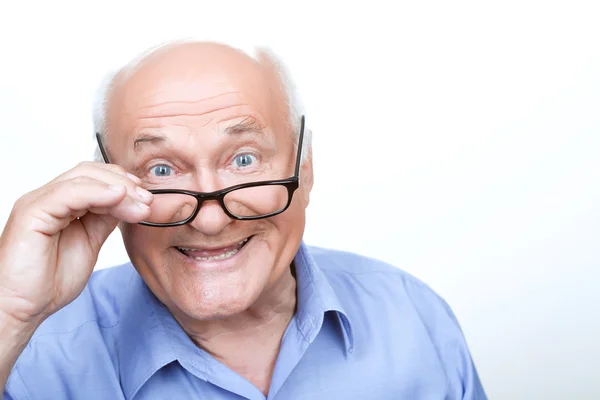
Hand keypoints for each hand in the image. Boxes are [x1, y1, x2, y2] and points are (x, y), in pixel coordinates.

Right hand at [0, 162, 152, 327]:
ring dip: (118, 189)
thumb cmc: (48, 281)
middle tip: (147, 200)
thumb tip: (129, 203)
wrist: (22, 308)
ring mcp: (38, 202)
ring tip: (140, 204)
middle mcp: (48, 198)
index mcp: (61, 203)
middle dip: (125, 183)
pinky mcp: (32, 213)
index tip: (147, 198)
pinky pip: (68, 193)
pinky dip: (97, 193)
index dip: (124, 183)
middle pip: (90, 172)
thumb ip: (104, 220)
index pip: (95, 177)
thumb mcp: (90, 243)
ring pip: (82, 178)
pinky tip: (118, 199)